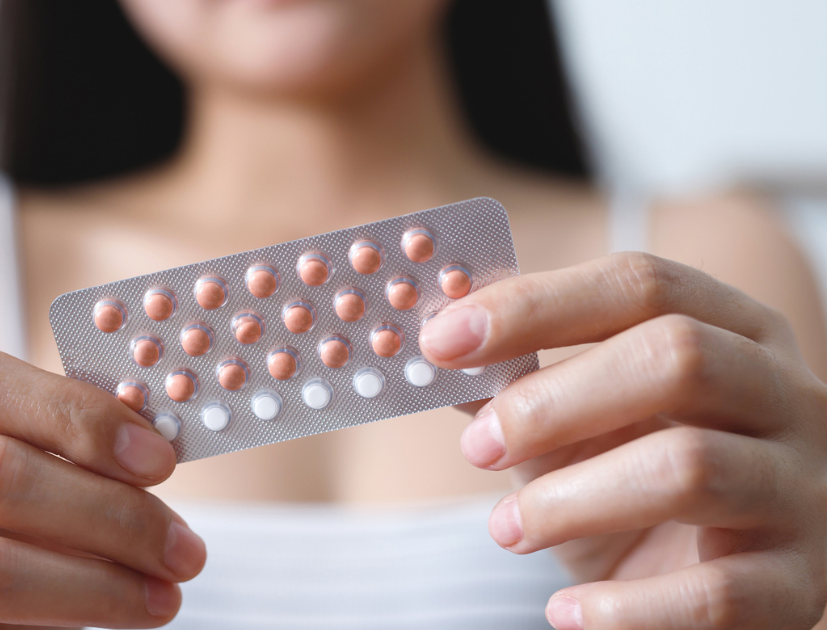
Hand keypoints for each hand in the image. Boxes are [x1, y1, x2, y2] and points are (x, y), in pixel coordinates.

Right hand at [0, 346, 204, 628]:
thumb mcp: (20, 488)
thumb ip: (65, 458)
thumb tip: (155, 449)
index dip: (74, 413)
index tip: (160, 459)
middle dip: (109, 511)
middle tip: (183, 547)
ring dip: (97, 581)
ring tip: (163, 595)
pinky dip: (60, 615)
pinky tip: (110, 617)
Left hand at [421, 252, 826, 628]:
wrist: (709, 589)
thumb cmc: (631, 483)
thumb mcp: (576, 425)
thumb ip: (515, 384)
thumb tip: (434, 349)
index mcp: (732, 331)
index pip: (641, 285)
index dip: (534, 305)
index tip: (441, 340)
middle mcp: (786, 395)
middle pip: (677, 356)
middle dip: (554, 401)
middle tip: (478, 448)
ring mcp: (804, 487)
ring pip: (690, 468)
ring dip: (571, 501)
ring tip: (508, 529)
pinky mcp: (801, 584)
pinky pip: (718, 594)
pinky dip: (627, 608)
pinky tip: (567, 612)